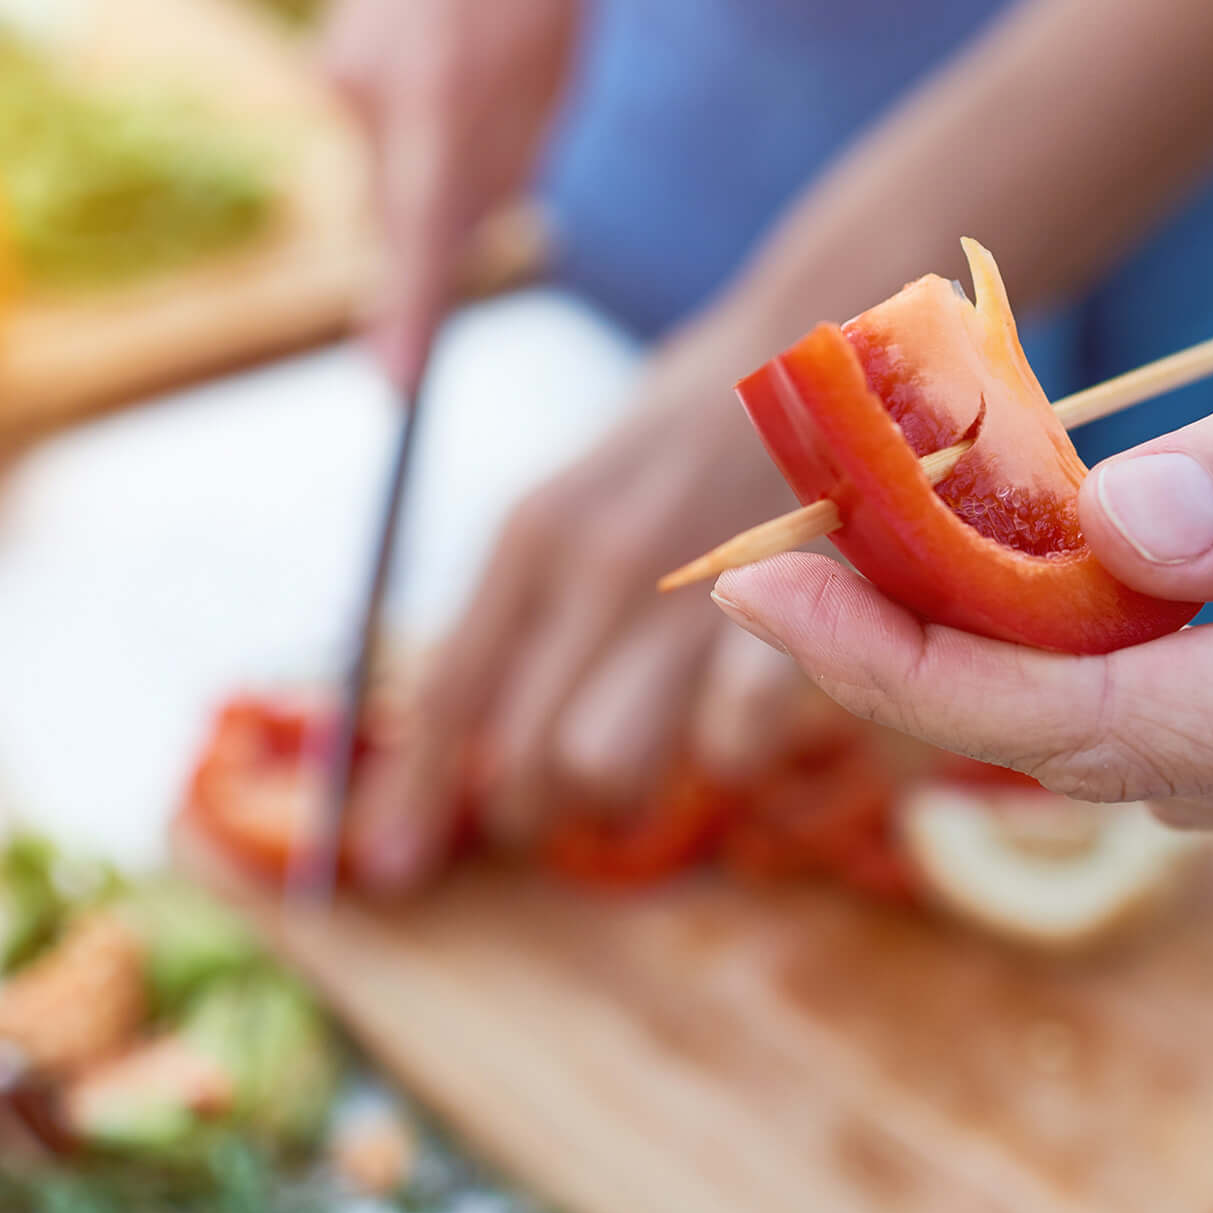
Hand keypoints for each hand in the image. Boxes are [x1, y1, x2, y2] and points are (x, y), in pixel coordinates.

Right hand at [316, 0, 583, 383]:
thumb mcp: (553, 70)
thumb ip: (502, 160)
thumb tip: (453, 239)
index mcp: (442, 92)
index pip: (420, 233)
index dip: (406, 316)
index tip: (395, 390)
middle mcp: (370, 87)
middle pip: (406, 213)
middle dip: (446, 219)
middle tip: (510, 116)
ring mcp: (338, 70)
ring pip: (393, 171)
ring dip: (441, 150)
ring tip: (489, 48)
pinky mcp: (327, 53)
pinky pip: (381, 129)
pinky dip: (418, 113)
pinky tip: (452, 36)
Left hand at [348, 319, 831, 889]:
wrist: (822, 346)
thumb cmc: (692, 429)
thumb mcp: (577, 495)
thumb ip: (522, 603)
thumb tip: (466, 732)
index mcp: (533, 528)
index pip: (449, 689)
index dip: (411, 790)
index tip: (390, 866)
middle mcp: (597, 562)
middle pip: (524, 756)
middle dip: (531, 807)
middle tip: (552, 807)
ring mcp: (693, 591)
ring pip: (611, 768)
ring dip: (624, 792)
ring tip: (641, 765)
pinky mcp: (793, 610)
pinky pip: (731, 750)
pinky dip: (729, 758)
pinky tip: (736, 725)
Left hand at [709, 232, 1212, 879]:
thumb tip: (1106, 530)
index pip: (1131, 722)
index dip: (926, 660)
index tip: (767, 577)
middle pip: (1114, 755)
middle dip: (924, 655)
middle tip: (772, 533)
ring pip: (1157, 755)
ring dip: (1005, 654)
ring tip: (872, 524)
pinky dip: (1110, 657)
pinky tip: (1035, 562)